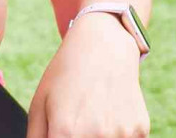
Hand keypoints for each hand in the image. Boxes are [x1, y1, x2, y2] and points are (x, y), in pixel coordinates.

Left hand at [27, 12, 148, 137]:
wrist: (103, 47)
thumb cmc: (65, 75)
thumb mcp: (39, 104)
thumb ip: (36, 137)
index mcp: (66, 131)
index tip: (59, 131)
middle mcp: (96, 136)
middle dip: (76, 136)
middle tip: (76, 120)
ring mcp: (122, 134)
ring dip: (96, 136)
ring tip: (91, 114)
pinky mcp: (140, 130)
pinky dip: (115, 133)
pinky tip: (109, 112)